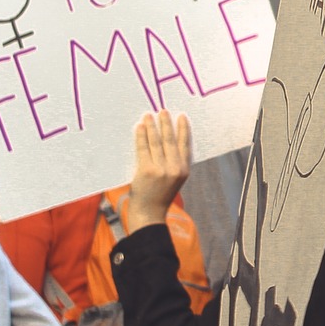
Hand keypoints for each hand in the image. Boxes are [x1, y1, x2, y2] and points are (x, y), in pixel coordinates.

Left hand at [129, 110, 190, 229]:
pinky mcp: (147, 170)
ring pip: (156, 142)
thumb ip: (175, 164)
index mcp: (184, 169)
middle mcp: (174, 168)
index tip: (181, 116)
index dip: (183, 129)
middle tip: (163, 111)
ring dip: (152, 127)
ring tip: (149, 116)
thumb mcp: (176, 181)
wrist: (149, 214)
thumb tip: (168, 143)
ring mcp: (161, 169)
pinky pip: (144, 149)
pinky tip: (140, 128)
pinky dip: (141, 137)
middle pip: (170, 140)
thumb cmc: (160, 197)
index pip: (184, 144)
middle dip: (166, 123)